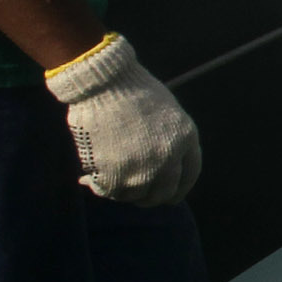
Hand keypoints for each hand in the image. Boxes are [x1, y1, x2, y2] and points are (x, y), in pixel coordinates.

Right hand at [47, 34, 203, 205]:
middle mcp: (169, 158)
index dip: (177, 189)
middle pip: (163, 193)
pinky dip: (101, 189)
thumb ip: (171, 141)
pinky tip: (92, 180)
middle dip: (150, 197)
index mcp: (186, 139)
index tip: (168, 196)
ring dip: (124, 192)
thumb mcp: (168, 113)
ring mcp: (142, 169)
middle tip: (138, 195)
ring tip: (113, 180)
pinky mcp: (115, 174)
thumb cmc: (133, 91)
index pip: (189, 177)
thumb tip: (162, 170)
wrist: (104, 84)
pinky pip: (110, 193)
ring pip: (136, 196)